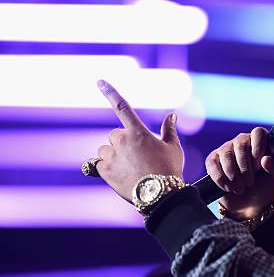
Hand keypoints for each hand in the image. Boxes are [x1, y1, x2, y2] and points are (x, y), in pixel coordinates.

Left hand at [94, 80, 183, 201]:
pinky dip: (106, 168)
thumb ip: (170, 130)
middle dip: (122, 143)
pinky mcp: (103, 170)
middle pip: (115, 135)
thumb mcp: (173, 148)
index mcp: (138, 131)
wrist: (159, 195)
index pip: (121, 106)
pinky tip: (120, 176)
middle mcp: (122, 140)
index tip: (99, 81)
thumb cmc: (169, 169)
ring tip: (129, 169)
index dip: (110, 92)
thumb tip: (172, 115)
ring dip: (113, 156)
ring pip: (105, 150)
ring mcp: (111, 155)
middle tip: (137, 158)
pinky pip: (98, 164)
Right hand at [205, 128, 273, 219]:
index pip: (258, 132)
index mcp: (261, 142)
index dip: (258, 146)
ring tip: (240, 189)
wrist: (249, 204)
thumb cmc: (266, 187)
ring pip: (226, 154)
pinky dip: (220, 178)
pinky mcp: (213, 160)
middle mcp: (243, 142)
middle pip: (241, 143)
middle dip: (245, 167)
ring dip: (233, 175)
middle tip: (250, 183)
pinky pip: (212, 163)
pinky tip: (229, 188)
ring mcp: (226, 149)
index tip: (259, 165)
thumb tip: (265, 159)